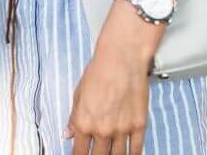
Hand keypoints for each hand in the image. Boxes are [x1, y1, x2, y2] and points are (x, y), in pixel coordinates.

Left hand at [65, 3, 154, 154]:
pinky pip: (136, 149)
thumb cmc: (98, 72)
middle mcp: (103, 130)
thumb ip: (74, 117)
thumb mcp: (78, 95)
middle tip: (95, 153)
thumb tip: (68, 133)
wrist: (121, 60)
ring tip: (110, 153)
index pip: (79, 152)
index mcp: (84, 123)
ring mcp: (122, 130)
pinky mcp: (139, 125)